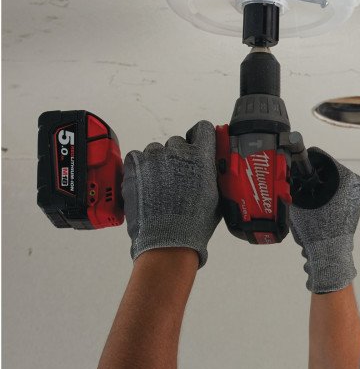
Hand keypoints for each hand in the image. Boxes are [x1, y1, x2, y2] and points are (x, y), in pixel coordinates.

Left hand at [122, 121, 221, 268]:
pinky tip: (145, 185)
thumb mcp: (216, 195)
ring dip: (158, 162)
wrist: (167, 240)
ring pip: (156, 150)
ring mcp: (154, 157)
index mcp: (201, 157)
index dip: (200, 137)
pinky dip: (140, 168)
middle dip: (177, 156)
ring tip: (159, 185)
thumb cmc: (194, 222)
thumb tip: (209, 164)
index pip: (203, 128)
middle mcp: (177, 152)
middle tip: (177, 177)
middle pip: (177, 142)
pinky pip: (137, 157)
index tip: (197, 145)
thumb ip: (212, 173)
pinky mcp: (134, 166)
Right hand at [289, 148, 359, 292]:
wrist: (328, 254)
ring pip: (331, 185)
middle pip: (327, 172)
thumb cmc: (317, 227)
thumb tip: (293, 170)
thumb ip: (298, 182)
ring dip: (317, 189)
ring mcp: (356, 198)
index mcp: (347, 177)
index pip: (323, 159)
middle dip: (312, 178)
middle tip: (298, 185)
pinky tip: (313, 209)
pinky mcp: (353, 209)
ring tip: (305, 199)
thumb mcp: (301, 200)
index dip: (307, 163)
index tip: (297, 168)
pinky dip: (323, 199)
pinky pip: (335, 197)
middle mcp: (355, 185)